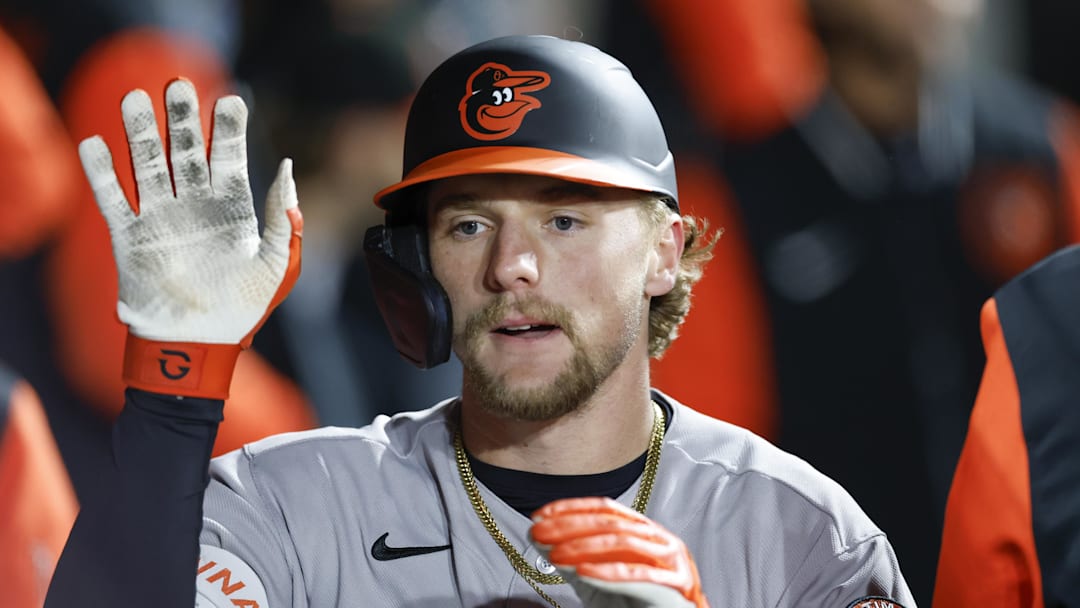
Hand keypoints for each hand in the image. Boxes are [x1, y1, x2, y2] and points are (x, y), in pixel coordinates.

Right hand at [78, 78, 301, 397]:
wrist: (198, 346)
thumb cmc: (244, 310)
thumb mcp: (278, 266)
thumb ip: (284, 222)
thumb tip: (287, 169)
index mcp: (232, 210)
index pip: (229, 158)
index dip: (228, 129)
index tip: (232, 99)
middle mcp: (194, 206)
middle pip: (184, 151)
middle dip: (182, 119)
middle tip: (178, 85)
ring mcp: (161, 219)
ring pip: (147, 165)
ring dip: (141, 133)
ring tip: (136, 99)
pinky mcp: (130, 238)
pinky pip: (112, 199)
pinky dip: (102, 173)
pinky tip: (96, 143)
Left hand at [530, 497, 708, 607]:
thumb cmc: (634, 605)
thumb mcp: (596, 577)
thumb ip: (572, 557)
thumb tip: (539, 535)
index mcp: (643, 531)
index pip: (604, 509)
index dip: (570, 508)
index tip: (539, 515)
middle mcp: (658, 538)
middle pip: (609, 523)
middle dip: (569, 526)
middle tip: (539, 532)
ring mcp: (670, 559)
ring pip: (622, 542)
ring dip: (583, 546)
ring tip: (555, 554)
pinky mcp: (676, 584)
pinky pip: (638, 574)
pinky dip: (607, 572)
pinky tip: (582, 572)